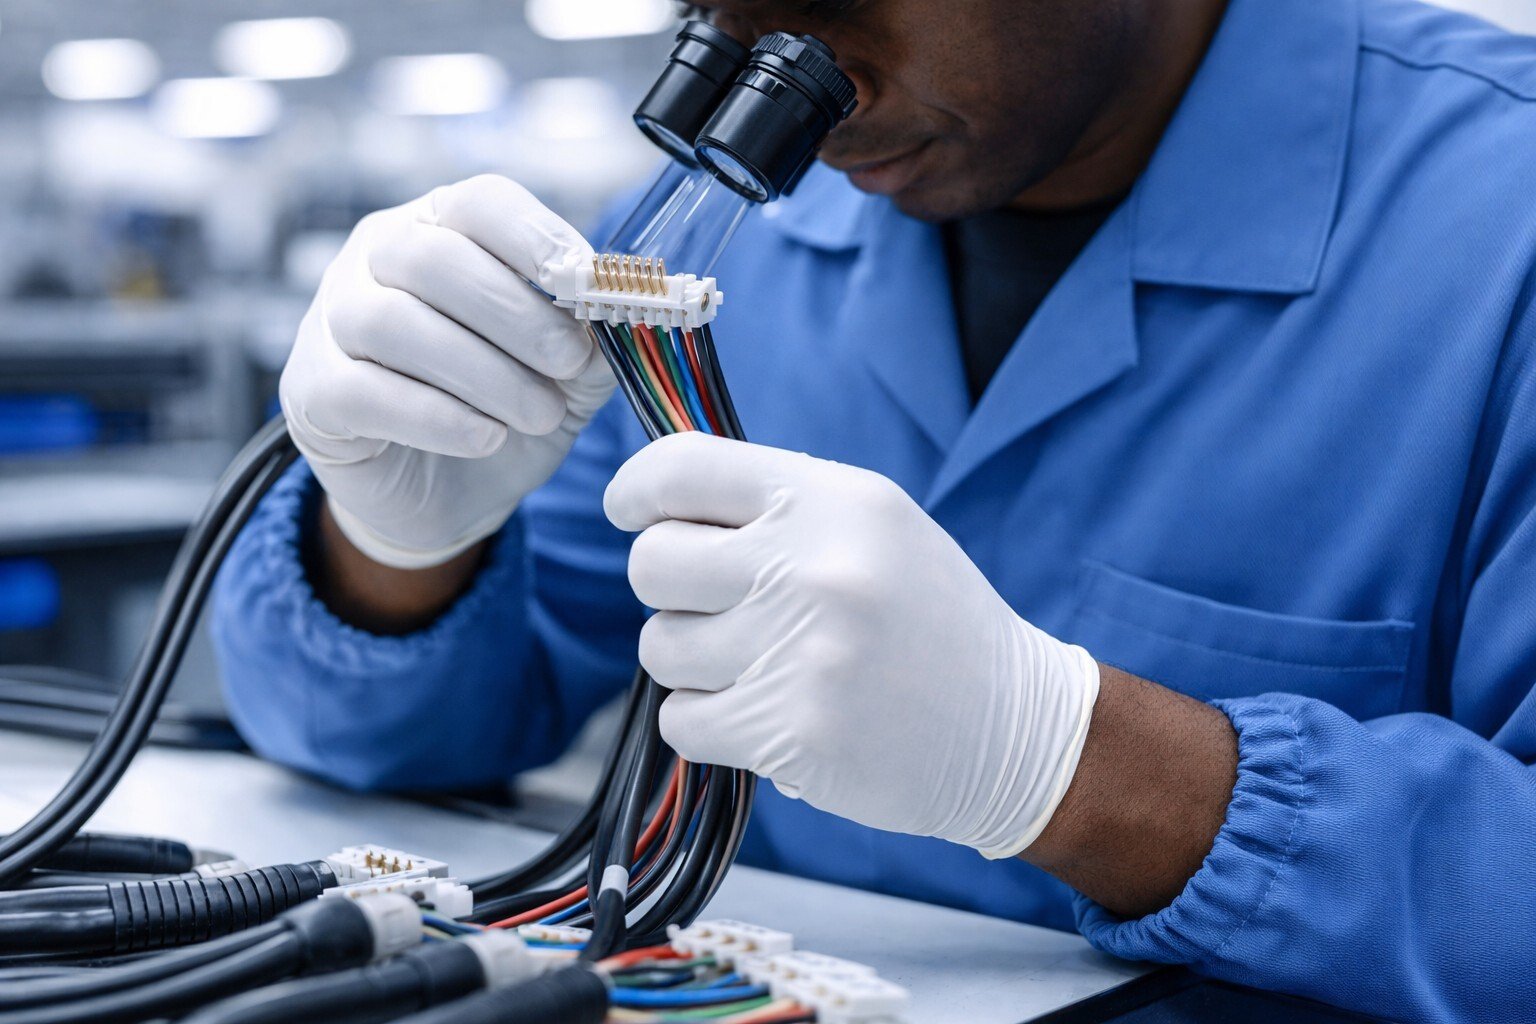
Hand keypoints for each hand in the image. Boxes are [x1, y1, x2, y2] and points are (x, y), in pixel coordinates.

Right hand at [281, 175, 613, 568]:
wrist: (449, 495)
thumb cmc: (505, 407)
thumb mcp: (566, 373)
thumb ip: (594, 338)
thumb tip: (623, 313)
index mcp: (441, 227)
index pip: (478, 202)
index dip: (537, 238)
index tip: (588, 286)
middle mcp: (375, 257)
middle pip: (433, 257)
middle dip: (516, 314)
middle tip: (569, 364)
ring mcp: (332, 319)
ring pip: (395, 322)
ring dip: (484, 372)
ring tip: (538, 415)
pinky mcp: (312, 391)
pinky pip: (364, 390)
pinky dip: (437, 416)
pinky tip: (485, 438)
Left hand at [605, 434, 1100, 857]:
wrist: (1010, 727)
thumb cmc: (926, 617)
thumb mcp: (872, 524)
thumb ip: (773, 505)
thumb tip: (654, 501)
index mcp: (831, 500)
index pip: (682, 469)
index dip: (636, 490)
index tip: (632, 512)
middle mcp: (810, 567)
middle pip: (652, 563)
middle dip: (669, 588)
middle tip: (719, 606)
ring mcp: (797, 653)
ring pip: (660, 647)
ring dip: (692, 661)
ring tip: (760, 664)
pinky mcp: (788, 733)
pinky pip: (681, 720)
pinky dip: (708, 722)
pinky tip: (765, 714)